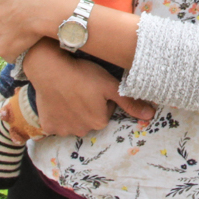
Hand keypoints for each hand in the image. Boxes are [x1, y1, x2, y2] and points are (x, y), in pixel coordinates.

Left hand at [0, 0, 76, 62]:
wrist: (43, 11)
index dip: (9, 15)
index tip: (20, 14)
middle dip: (8, 29)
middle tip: (24, 25)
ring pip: (3, 42)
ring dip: (11, 41)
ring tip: (26, 36)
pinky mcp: (5, 51)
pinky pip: (8, 55)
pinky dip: (15, 52)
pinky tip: (25, 46)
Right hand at [23, 39, 155, 133]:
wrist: (49, 68)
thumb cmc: (82, 74)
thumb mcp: (109, 85)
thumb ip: (130, 102)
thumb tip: (150, 116)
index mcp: (99, 122)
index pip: (106, 111)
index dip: (101, 97)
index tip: (94, 86)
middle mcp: (82, 131)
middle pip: (90, 118)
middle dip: (88, 106)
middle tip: (81, 88)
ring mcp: (63, 130)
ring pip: (73, 121)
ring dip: (73, 110)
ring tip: (69, 92)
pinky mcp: (48, 126)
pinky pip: (56, 123)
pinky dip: (57, 114)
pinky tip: (57, 99)